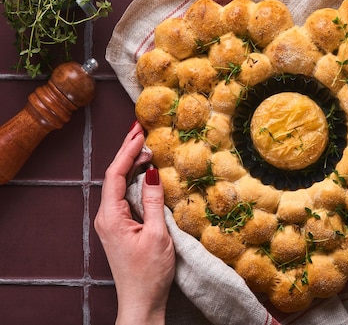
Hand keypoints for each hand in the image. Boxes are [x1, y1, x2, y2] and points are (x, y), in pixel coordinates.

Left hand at [95, 122, 174, 324]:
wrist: (141, 301)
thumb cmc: (150, 273)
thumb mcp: (157, 234)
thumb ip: (154, 201)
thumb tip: (153, 173)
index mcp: (111, 217)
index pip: (114, 175)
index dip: (127, 151)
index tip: (140, 133)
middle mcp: (106, 217)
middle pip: (113, 176)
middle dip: (126, 151)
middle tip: (140, 130)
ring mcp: (111, 222)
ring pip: (118, 184)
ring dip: (130, 164)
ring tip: (144, 145)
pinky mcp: (120, 227)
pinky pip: (124, 195)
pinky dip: (134, 179)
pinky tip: (144, 172)